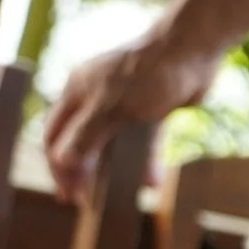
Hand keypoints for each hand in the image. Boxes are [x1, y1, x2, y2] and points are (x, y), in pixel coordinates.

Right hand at [42, 30, 217, 202]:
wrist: (194, 48)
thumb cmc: (148, 73)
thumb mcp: (111, 107)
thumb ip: (84, 136)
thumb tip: (61, 162)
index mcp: (77, 91)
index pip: (55, 133)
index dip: (57, 166)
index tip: (67, 195)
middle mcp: (95, 96)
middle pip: (79, 139)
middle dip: (81, 171)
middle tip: (84, 200)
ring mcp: (123, 102)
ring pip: (111, 143)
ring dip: (116, 169)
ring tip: (117, 196)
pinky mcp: (150, 108)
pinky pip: (142, 140)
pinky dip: (145, 159)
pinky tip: (153, 180)